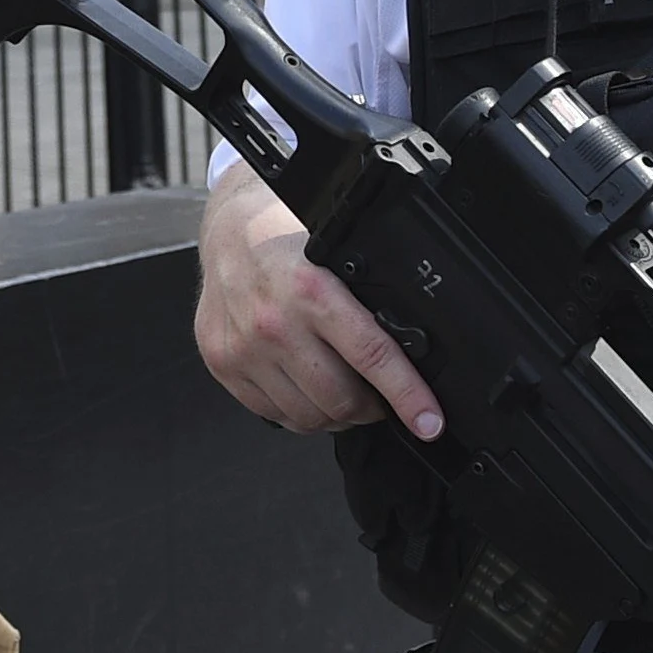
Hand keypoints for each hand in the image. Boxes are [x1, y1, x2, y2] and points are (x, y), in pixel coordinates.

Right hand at [194, 166, 441, 438]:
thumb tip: (416, 347)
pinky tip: (307, 389)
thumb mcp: (338, 253)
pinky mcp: (223, 364)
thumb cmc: (288, 238)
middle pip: (341, 399)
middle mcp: (275, 322)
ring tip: (343, 392)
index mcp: (312, 289)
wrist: (230, 230)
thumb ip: (369, 297)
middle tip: (380, 397)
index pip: (373, 356)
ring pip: (309, 416)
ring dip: (336, 415)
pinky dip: (299, 412)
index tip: (429, 422)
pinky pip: (274, 414)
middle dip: (372, 407)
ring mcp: (244, 348)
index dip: (407, 396)